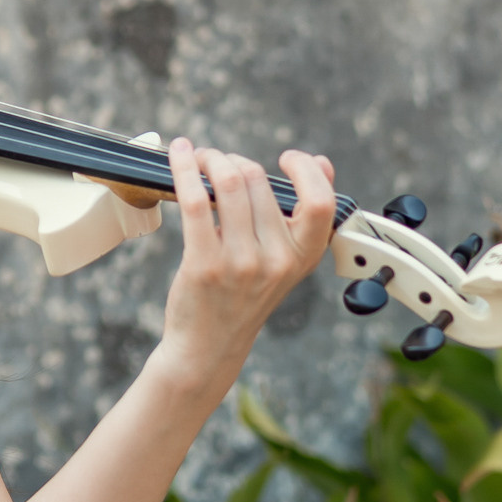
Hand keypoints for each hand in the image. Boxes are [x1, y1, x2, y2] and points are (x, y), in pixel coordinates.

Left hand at [155, 140, 336, 399]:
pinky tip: (180, 155)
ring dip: (209, 159)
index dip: (305, 170)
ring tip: (199, 159)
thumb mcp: (284, 261)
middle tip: (216, 160)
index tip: (288, 158)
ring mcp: (241, 263)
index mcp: (303, 256)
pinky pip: (195, 200)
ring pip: (228, 183)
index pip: (321, 201)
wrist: (209, 345)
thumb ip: (302, 217)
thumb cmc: (243, 296)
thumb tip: (321, 164)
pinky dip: (185, 169)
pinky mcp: (204, 264)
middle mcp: (277, 260)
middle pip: (258, 180)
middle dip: (233, 160)